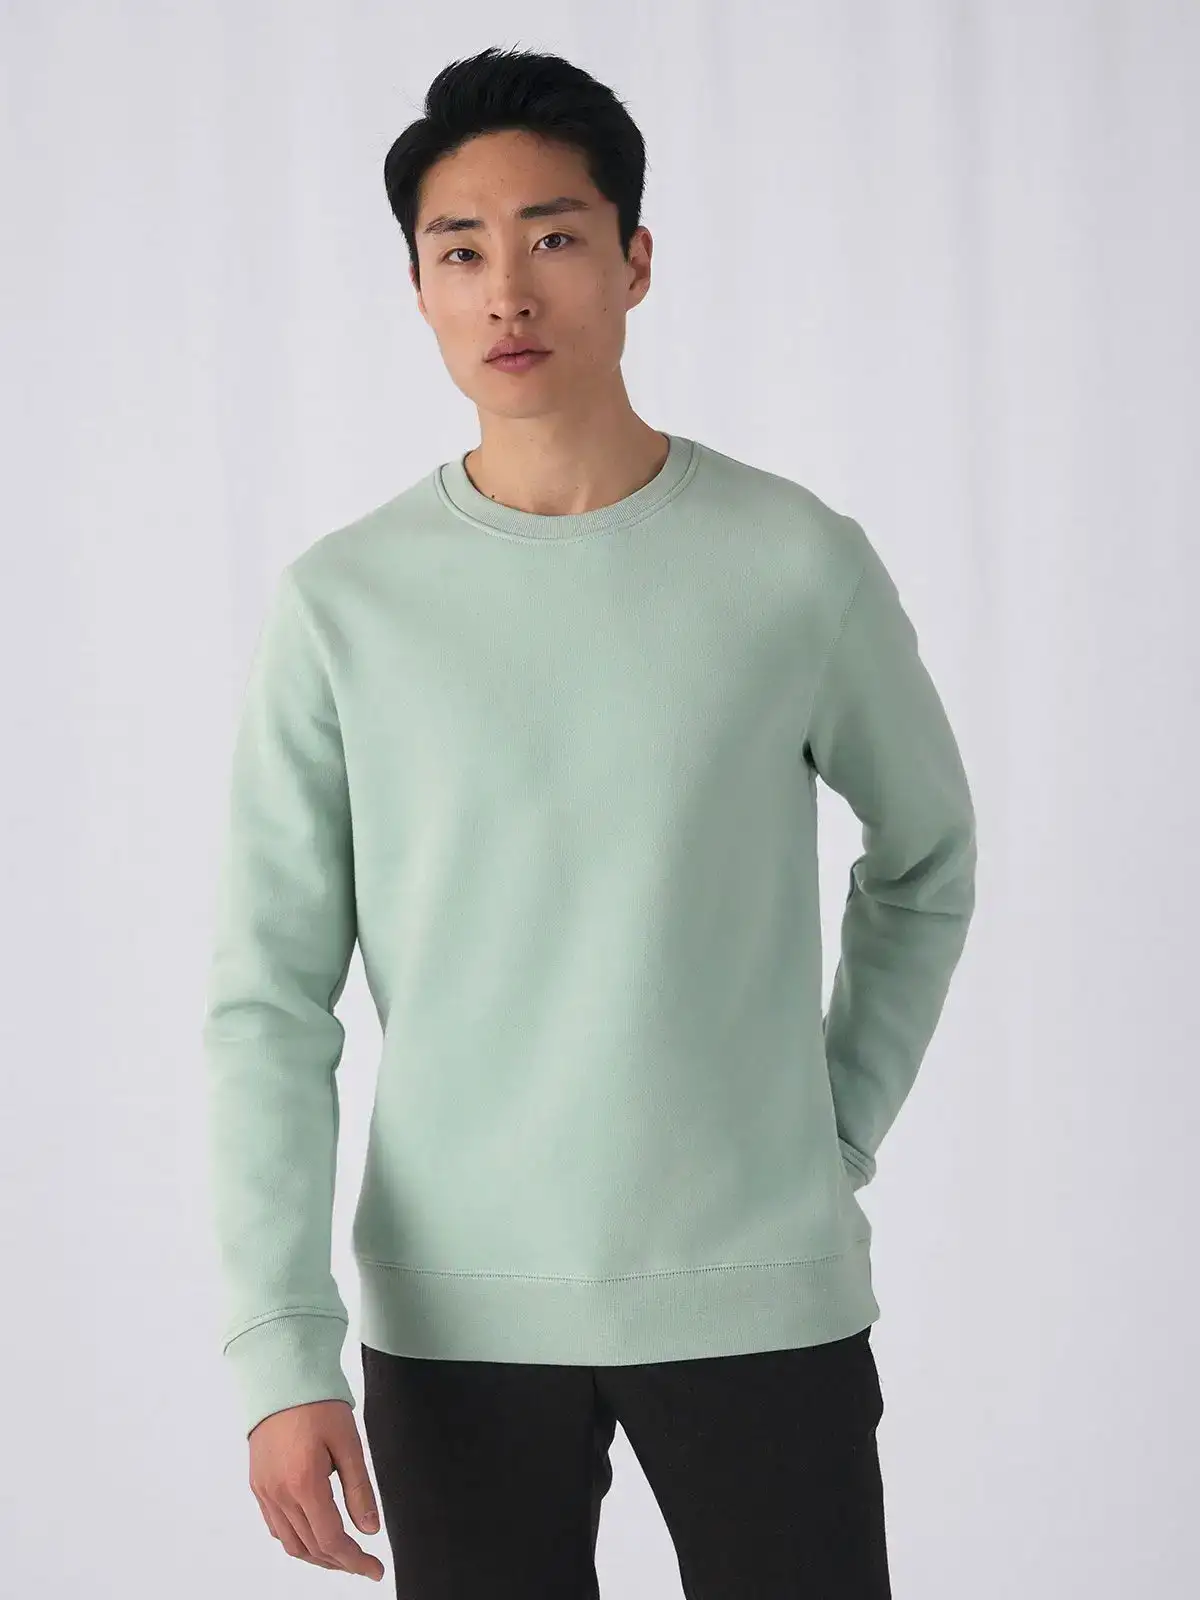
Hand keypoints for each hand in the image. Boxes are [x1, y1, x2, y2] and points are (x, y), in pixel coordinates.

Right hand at [249, 1398, 385, 1580]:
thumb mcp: (348, 1442)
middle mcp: (279, 1494)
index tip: (375, 1569)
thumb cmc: (315, 1402)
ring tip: (341, 1553)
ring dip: (317, 1555)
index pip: (332, 1541)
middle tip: (364, 1562)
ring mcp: (264, 1491)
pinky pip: (275, 1527)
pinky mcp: (258, 1485)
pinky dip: (296, 1539)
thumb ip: (359, 1489)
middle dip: (340, 1561)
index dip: (355, 1561)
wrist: (280, 1377)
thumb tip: (369, 1529)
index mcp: (304, 1483)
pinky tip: (313, 1533)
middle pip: (311, 1548)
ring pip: (290, 1544)